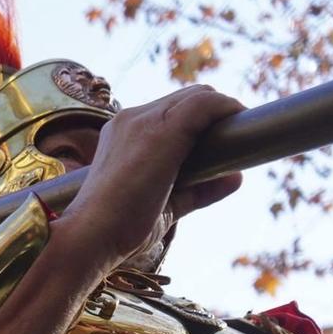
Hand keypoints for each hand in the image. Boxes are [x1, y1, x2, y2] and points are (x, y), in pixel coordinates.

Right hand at [57, 85, 245, 271]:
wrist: (90, 237)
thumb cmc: (117, 230)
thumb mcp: (165, 206)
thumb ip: (199, 189)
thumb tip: (236, 177)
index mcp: (123, 134)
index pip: (170, 111)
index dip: (198, 122)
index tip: (218, 143)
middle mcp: (131, 119)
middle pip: (186, 99)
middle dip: (213, 114)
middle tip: (236, 140)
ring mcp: (144, 121)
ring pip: (198, 96)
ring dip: (222, 111)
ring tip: (242, 135)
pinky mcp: (162, 130)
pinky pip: (206, 104)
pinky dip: (228, 109)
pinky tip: (242, 124)